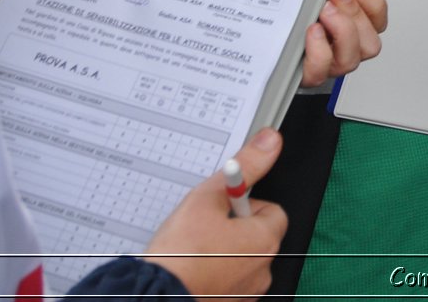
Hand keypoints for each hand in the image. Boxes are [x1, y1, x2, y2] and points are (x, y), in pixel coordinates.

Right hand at [145, 128, 287, 301]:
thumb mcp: (209, 198)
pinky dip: (215, 276)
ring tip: (195, 251)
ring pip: (241, 261)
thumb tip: (270, 142)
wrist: (156, 298)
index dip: (245, 204)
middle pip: (256, 237)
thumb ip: (245, 167)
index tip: (223, 207)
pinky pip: (229, 283)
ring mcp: (247, 293)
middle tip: (204, 229)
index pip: (271, 211)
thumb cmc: (180, 255)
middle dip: (234, 229)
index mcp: (264, 241)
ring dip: (224, 254)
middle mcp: (262, 270)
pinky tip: (194, 271)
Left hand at [295, 0, 387, 86]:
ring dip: (343, 31)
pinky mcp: (302, 74)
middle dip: (356, 13)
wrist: (240, 15)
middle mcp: (338, 46)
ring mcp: (323, 62)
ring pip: (351, 60)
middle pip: (370, 43)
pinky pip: (321, 70)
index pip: (377, 21)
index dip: (374, 3)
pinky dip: (320, 49)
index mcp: (344, 22)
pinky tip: (311, 30)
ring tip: (324, 12)